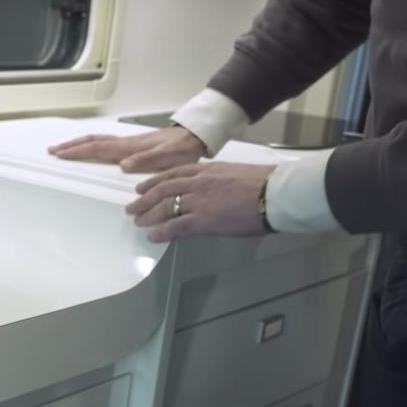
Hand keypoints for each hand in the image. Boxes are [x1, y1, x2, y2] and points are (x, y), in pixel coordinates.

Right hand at [48, 126, 206, 172]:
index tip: (60, 154)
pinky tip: (90, 149)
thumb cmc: (183, 149)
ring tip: (64, 149)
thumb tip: (123, 165)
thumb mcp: (168, 157)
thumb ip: (146, 160)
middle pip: (92, 141)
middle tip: (52, 150)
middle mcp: (125, 144)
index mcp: (129, 148)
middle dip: (71, 146)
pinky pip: (106, 144)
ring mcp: (128, 144)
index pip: (97, 148)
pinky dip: (92, 145)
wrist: (195, 136)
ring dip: (79, 144)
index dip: (77, 151)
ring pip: (97, 141)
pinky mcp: (133, 146)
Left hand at [127, 162, 275, 242]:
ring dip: (148, 215)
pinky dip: (161, 232)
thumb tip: (211, 193)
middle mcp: (197, 183)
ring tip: (137, 221)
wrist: (274, 193)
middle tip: (132, 207)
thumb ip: (216, 182)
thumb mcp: (234, 174)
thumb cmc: (264, 183)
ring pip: (164, 207)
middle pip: (162, 190)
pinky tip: (153, 236)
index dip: (154, 182)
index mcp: (206, 170)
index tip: (142, 187)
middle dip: (144, 199)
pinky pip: (175, 226)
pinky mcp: (202, 219)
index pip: (172, 174)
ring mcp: (198, 201)